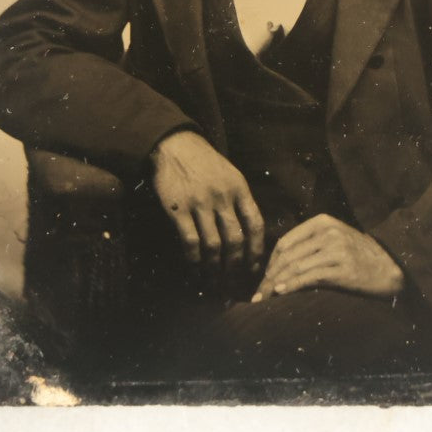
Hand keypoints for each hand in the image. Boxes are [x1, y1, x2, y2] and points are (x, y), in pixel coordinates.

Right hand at [150, 130, 264, 274]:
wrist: (174, 144)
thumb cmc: (204, 162)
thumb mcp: (229, 174)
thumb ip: (239, 201)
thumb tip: (249, 237)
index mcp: (239, 187)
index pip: (255, 224)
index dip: (257, 251)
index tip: (254, 270)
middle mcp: (222, 196)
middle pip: (235, 240)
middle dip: (235, 269)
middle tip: (232, 287)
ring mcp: (200, 202)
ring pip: (213, 246)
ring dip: (214, 270)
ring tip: (214, 286)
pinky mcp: (178, 208)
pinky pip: (190, 241)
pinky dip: (194, 262)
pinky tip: (195, 273)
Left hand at [252, 213, 404, 301]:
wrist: (391, 266)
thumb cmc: (359, 255)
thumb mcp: (335, 239)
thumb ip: (310, 244)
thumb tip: (278, 264)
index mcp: (322, 221)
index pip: (285, 242)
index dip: (270, 263)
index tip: (264, 281)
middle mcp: (327, 232)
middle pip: (287, 256)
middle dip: (268, 277)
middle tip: (257, 295)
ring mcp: (336, 249)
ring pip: (295, 267)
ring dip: (275, 285)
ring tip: (264, 299)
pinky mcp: (343, 268)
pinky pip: (310, 277)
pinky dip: (292, 285)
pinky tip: (281, 292)